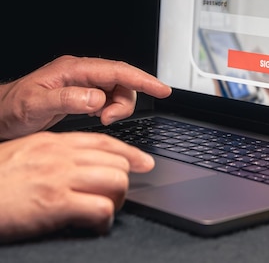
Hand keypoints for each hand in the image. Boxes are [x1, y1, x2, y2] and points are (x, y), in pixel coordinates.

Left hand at [0, 55, 171, 139]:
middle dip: (125, 101)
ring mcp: (83, 83)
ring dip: (117, 108)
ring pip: (117, 91)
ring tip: (100, 120)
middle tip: (107, 120)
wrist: (0, 114)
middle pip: (122, 81)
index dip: (142, 79)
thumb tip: (97, 98)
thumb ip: (67, 100)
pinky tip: (96, 117)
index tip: (162, 89)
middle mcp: (81, 73)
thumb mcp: (36, 105)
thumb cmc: (12, 107)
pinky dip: (110, 110)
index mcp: (74, 69)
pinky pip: (108, 99)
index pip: (117, 70)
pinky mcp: (82, 94)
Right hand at [0, 130, 154, 242]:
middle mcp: (62, 156)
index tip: (144, 161)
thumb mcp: (26, 154)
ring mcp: (60, 179)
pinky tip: (96, 225)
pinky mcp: (56, 205)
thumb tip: (77, 163)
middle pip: (115, 161)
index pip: (104, 142)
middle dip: (125, 180)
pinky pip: (100, 208)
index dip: (129, 153)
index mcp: (54, 143)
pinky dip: (105, 219)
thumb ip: (54, 154)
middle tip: (119, 195)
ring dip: (117, 199)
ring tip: (106, 211)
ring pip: (115, 180)